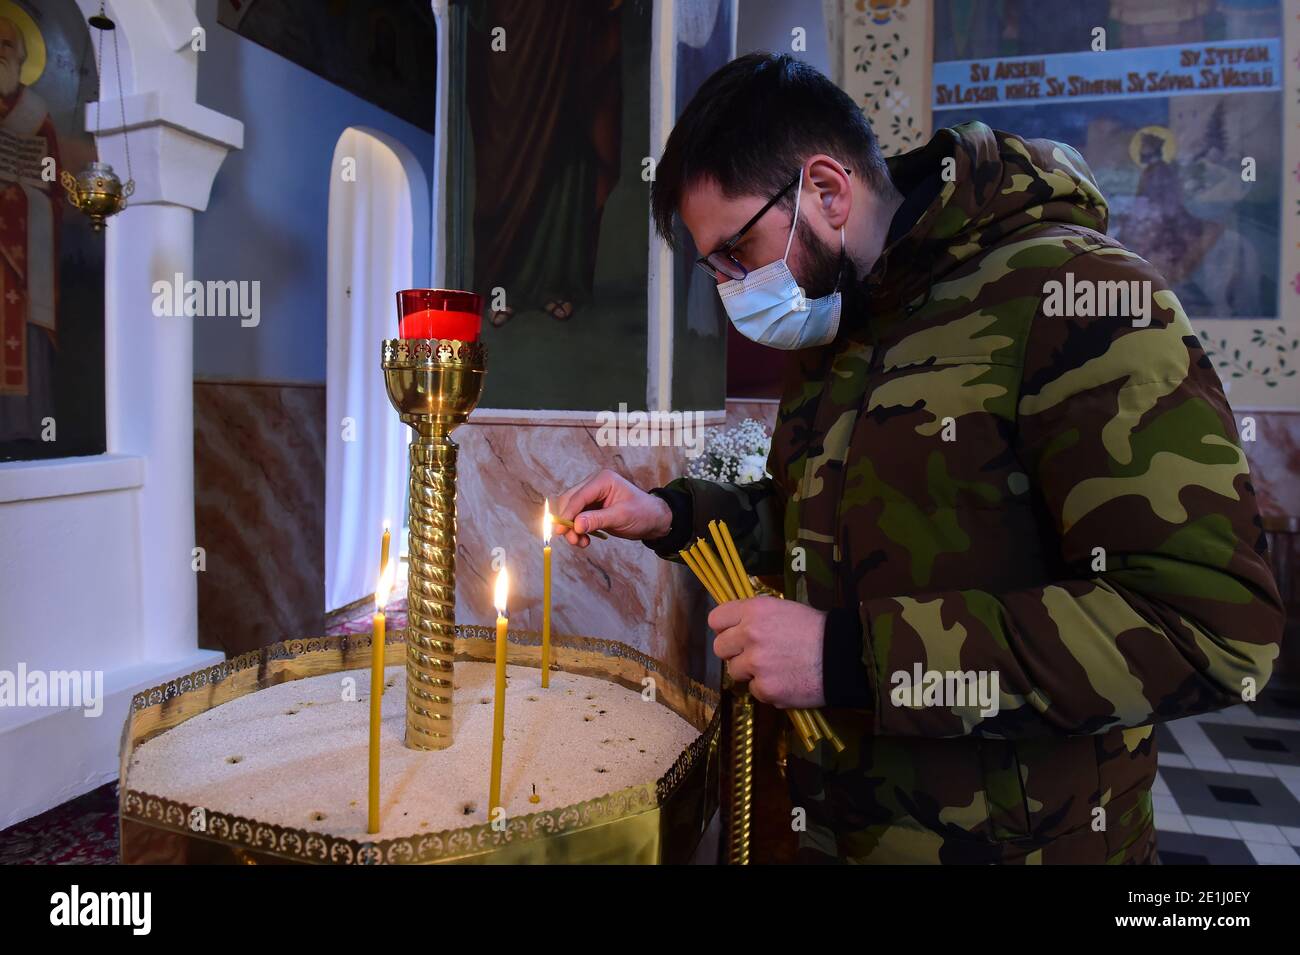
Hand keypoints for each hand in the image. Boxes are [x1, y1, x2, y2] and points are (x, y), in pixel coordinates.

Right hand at [552, 468, 672, 547]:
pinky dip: (577, 530)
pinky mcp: (592, 508)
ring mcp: (592, 496)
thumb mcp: (621, 517)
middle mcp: (594, 485)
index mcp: (603, 480)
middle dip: (567, 521)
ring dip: (571, 528)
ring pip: (570, 510)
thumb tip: (576, 525)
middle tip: (571, 539)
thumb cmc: (643, 513)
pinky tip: (584, 540)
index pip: (579, 496)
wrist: (654, 520)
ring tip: (580, 543)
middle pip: (569, 501)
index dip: (568, 514)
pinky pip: (577, 518)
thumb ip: (598, 520)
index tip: (561, 531)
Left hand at [709, 596, 825, 707]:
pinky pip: (754, 691)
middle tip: (753, 654)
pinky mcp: (765, 688)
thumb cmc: (815, 629)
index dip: (724, 628)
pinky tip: (786, 681)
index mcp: (754, 610)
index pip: (715, 619)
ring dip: (750, 672)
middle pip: (719, 648)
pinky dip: (767, 689)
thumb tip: (736, 627)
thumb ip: (756, 617)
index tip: (734, 634)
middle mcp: (750, 635)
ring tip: (775, 668)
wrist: (842, 656)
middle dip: (734, 652)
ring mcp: (756, 664)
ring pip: (734, 671)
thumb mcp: (783, 609)